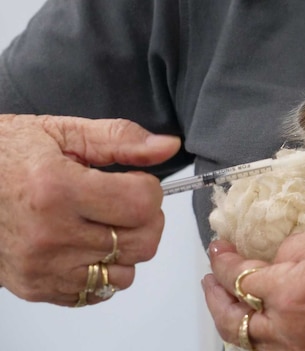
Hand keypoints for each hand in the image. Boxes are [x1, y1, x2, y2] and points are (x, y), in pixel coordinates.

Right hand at [0, 114, 180, 304]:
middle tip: (124, 201)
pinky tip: (85, 243)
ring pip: (124, 273)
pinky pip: (95, 292)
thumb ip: (121, 139)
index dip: (149, 189)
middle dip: (145, 219)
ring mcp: (41, 267)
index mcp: (58, 190)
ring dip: (125, 248)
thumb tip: (167, 146)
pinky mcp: (35, 287)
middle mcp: (49, 235)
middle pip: (141, 242)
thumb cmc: (5, 155)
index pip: (142, 205)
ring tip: (102, 222)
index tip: (135, 180)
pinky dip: (101, 270)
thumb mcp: (62, 132)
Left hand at [203, 220, 304, 350]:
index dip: (225, 258)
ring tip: (231, 304)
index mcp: (298, 290)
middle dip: (216, 296)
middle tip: (211, 277)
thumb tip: (279, 254)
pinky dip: (265, 342)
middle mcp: (295, 332)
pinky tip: (270, 328)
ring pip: (254, 345)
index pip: (241, 275)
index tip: (220, 246)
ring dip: (236, 322)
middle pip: (235, 320)